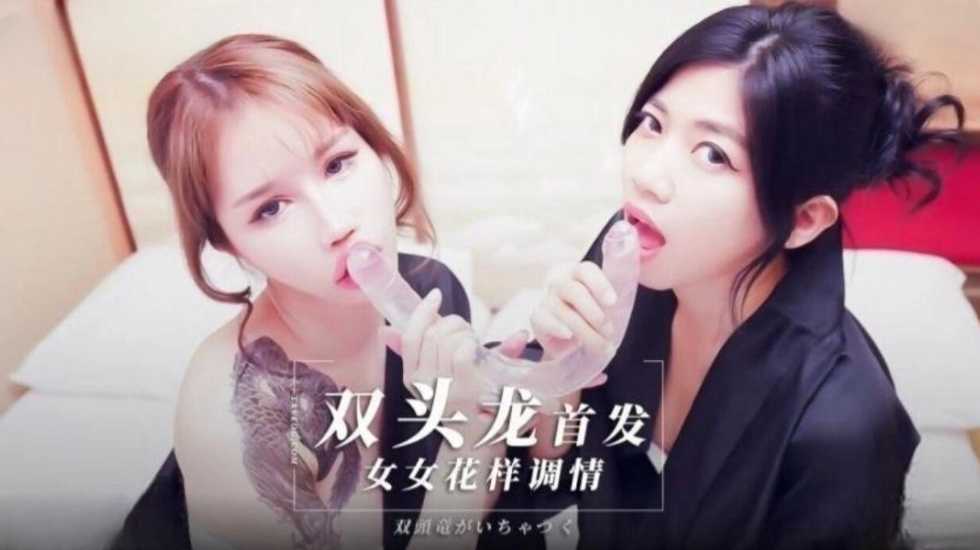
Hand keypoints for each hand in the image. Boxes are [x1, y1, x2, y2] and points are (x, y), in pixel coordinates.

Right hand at [380, 288, 494, 432]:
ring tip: (472, 341)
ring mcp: (442, 387)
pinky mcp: (464, 389)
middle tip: (464, 329)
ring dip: (465, 331)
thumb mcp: (433, 376)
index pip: (410, 335)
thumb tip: (384, 332)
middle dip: (453, 321)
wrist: (477, 438)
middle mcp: (423, 384)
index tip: (435, 295)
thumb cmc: (459, 400)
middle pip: (433, 333)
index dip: (422, 311)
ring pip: (448, 339)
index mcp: (412, 377)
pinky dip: (472, 343)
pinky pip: (463, 351)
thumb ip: (413, 353)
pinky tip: (476, 350)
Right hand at [530, 260, 617, 360]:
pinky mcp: (537, 317)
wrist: (567, 336)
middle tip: (608, 331)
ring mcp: (546, 298)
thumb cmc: (590, 314)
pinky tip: (569, 336)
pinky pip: (542, 319)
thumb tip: (629, 281)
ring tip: (600, 345)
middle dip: (592, 312)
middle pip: (572, 290)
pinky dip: (556, 327)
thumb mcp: (604, 304)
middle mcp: (559, 281)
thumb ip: (615, 294)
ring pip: (560, 308)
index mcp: (578, 272)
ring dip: (582, 328)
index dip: (600, 285)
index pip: (586, 270)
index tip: (613, 303)